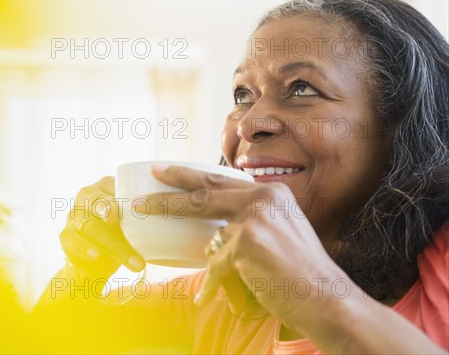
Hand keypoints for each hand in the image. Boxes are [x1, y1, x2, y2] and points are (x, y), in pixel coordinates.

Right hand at [59, 176, 145, 279]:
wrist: (96, 263)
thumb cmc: (120, 233)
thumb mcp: (133, 223)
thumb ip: (143, 216)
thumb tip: (168, 214)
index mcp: (104, 187)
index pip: (111, 185)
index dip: (121, 192)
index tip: (133, 203)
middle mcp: (86, 197)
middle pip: (94, 200)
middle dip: (104, 206)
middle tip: (114, 216)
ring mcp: (73, 216)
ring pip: (89, 226)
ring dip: (111, 244)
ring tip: (131, 259)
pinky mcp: (65, 236)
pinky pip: (72, 240)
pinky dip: (84, 248)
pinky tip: (96, 255)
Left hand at [136, 165, 343, 327]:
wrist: (326, 298)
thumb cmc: (301, 272)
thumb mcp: (279, 234)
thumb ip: (249, 225)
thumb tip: (214, 236)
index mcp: (271, 192)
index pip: (222, 180)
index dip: (191, 176)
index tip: (166, 173)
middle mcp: (263, 197)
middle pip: (204, 192)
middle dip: (169, 192)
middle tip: (144, 192)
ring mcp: (255, 217)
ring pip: (210, 235)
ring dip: (206, 256)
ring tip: (192, 262)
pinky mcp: (247, 241)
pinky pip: (216, 265)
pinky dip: (212, 282)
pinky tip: (208, 295)